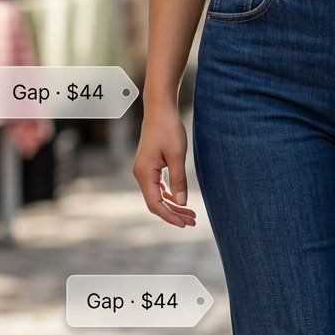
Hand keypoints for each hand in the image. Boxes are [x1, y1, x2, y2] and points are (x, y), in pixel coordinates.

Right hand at [132, 107, 196, 227]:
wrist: (160, 110)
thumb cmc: (168, 129)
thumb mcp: (177, 156)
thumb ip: (179, 180)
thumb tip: (182, 202)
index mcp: (145, 173)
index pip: (155, 204)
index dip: (170, 216)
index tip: (185, 224)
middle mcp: (141, 174)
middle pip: (156, 203)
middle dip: (174, 214)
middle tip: (193, 221)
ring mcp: (144, 171)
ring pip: (157, 196)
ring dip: (173, 206)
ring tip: (191, 214)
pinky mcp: (150, 167)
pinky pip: (158, 187)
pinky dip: (169, 195)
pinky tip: (181, 200)